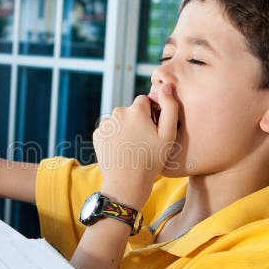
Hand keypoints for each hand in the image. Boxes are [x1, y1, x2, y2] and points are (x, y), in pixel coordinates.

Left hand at [92, 84, 178, 208]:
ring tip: (131, 147)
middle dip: (136, 120)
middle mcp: (118, 113)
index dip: (150, 113)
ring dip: (124, 128)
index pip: (144, 101)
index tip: (153, 129)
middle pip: (130, 111)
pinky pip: (108, 130)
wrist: (127, 183)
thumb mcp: (168, 135)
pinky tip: (120, 150)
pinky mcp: (97, 135)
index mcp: (136, 110)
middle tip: (142, 141)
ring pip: (118, 120)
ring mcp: (105, 124)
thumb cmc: (151, 160)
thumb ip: (170, 107)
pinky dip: (113, 137)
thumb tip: (167, 86)